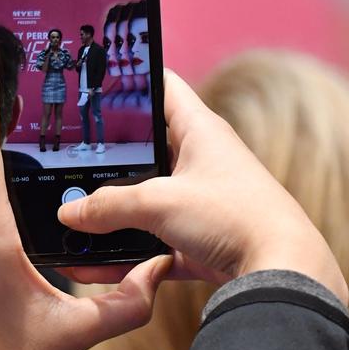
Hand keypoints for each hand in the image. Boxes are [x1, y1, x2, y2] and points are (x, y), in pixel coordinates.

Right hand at [58, 70, 347, 304]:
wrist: (282, 271)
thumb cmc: (232, 217)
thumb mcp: (159, 203)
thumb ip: (109, 206)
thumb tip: (68, 213)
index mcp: (200, 130)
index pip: (162, 87)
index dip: (131, 78)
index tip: (94, 81)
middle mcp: (203, 160)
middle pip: (147, 149)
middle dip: (110, 159)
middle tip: (67, 161)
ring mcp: (204, 200)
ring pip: (149, 199)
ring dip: (117, 212)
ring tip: (75, 220)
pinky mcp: (203, 238)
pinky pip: (157, 242)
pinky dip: (131, 253)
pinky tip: (98, 265)